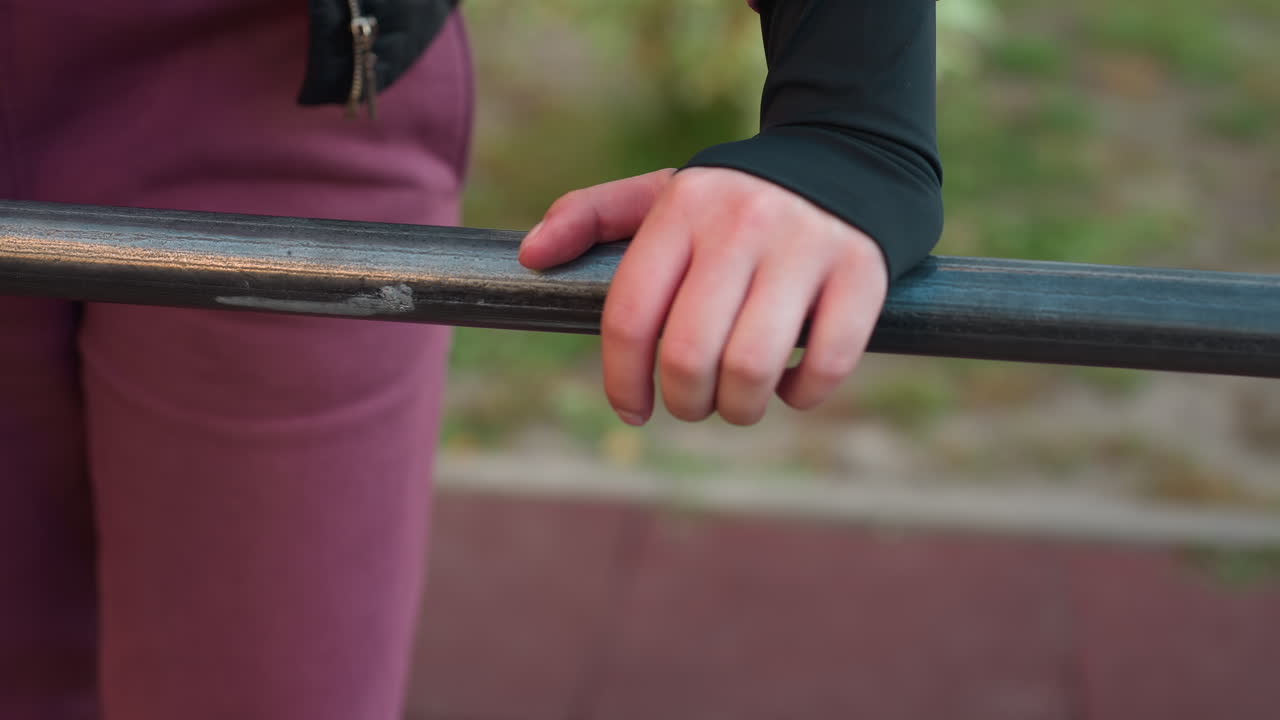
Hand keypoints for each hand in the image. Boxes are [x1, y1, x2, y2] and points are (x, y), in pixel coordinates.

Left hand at [519, 167, 887, 426]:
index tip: (632, 409)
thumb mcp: (664, 195)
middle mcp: (742, 224)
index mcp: (683, 209)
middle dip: (683, 403)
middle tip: (692, 403)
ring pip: (752, 369)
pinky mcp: (862, 273)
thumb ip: (592, 217)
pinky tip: (792, 385)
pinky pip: (824, 365)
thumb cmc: (736, 202)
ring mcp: (806, 247)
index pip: (629, 316)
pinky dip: (802, 396)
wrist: (850, 158)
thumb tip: (529, 255)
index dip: (621, 381)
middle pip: (687, 355)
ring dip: (738, 410)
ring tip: (738, 401)